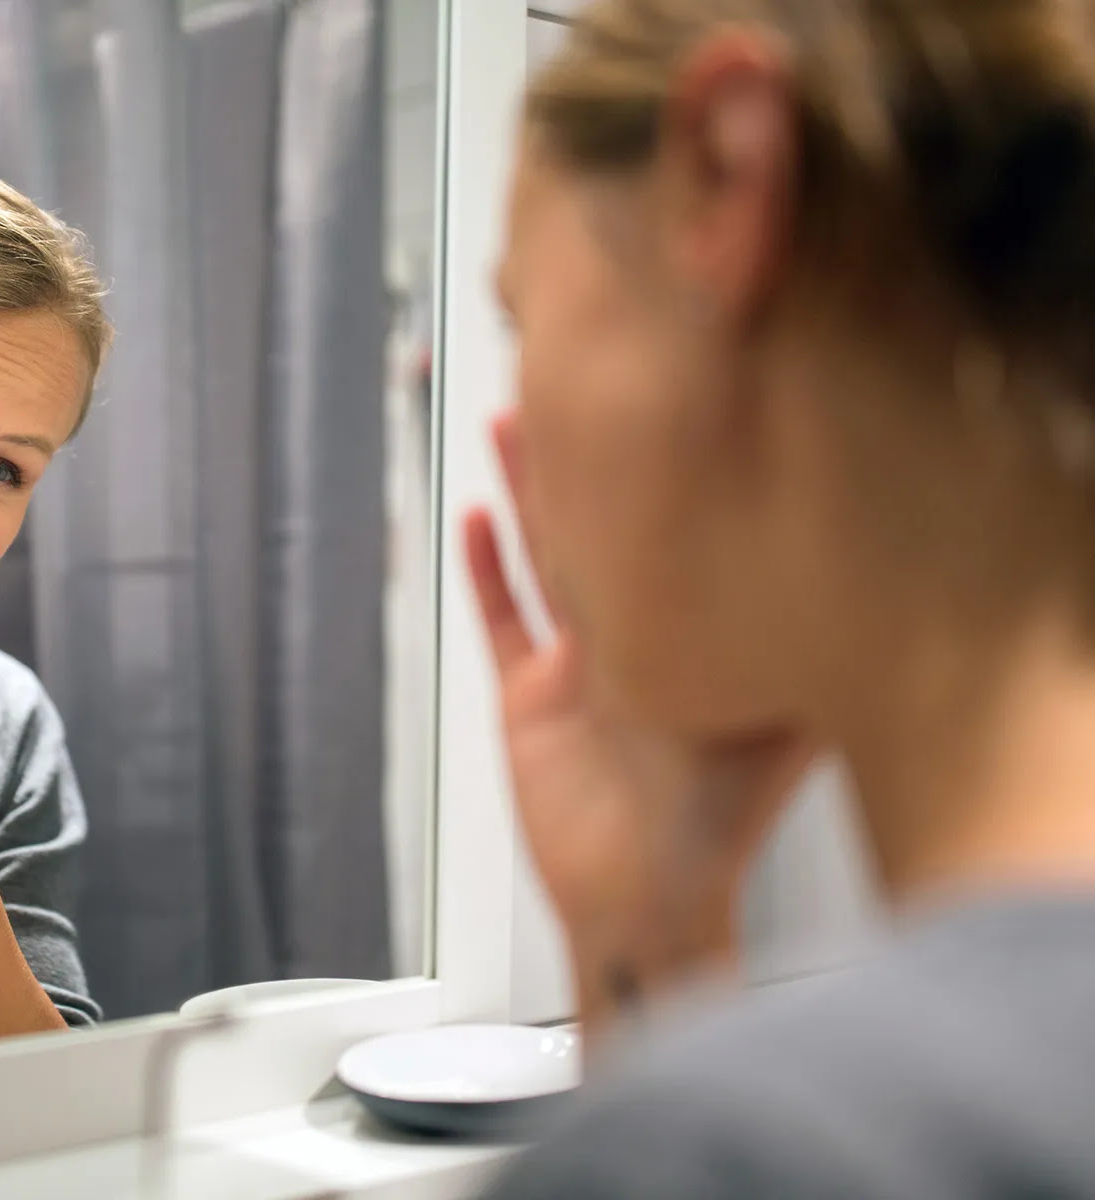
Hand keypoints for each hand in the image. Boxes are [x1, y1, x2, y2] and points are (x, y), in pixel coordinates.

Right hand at [464, 412, 812, 1035]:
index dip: (679, 463)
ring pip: (553, 554)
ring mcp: (583, 663)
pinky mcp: (530, 694)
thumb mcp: (773, 717)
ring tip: (516, 421)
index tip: (669, 395)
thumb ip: (789, 641)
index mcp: (704, 635)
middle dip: (599, 456)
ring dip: (534, 490)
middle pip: (617, 525)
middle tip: (578, 380)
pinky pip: (502, 618)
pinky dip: (486, 571)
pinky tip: (473, 517)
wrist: (640, 895)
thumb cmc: (715, 822)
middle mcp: (646, 638)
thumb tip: (842, 557)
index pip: (690, 527)